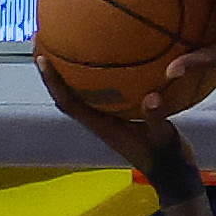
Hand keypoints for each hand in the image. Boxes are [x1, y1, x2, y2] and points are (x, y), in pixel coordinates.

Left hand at [35, 55, 198, 194]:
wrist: (173, 174)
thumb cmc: (166, 158)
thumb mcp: (164, 137)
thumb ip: (156, 119)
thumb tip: (151, 97)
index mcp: (103, 127)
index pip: (69, 103)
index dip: (53, 82)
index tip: (41, 59)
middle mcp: (101, 121)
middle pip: (67, 94)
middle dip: (52, 71)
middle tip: (43, 41)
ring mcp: (110, 119)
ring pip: (82, 92)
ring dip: (69, 72)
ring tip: (65, 44)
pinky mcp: (122, 116)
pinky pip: (102, 92)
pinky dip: (97, 76)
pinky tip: (107, 58)